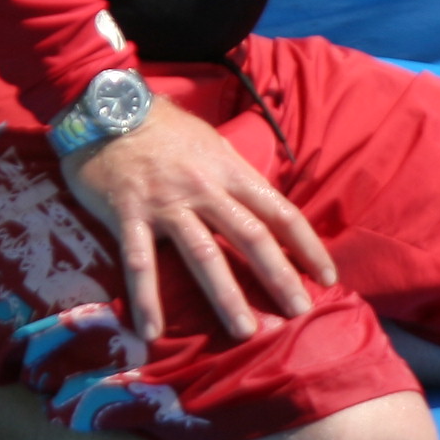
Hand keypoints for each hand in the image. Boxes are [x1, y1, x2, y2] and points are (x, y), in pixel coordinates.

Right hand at [60, 98, 336, 343]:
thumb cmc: (168, 132)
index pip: (281, 213)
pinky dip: (147, 297)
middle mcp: (207, 190)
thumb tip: (267, 210)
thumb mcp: (216, 147)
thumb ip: (238, 181)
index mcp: (233, 174)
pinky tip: (152, 330)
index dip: (308, 245)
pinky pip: (139, 262)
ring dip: (225, 296)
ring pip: (203, 255)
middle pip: (252, 237)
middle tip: (299, 311)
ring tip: (244, 331)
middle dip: (279, 276)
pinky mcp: (128, 214)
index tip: (328, 276)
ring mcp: (167, 204)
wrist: (110, 108)